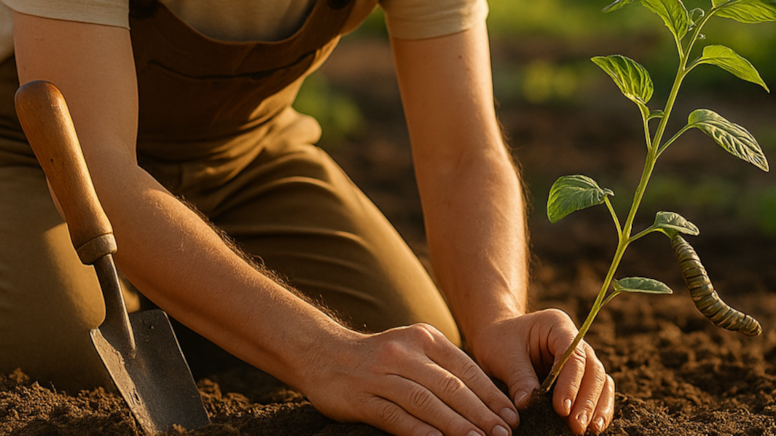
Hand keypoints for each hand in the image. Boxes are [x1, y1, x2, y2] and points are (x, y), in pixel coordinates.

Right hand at [303, 323, 519, 435]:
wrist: (323, 353)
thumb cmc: (378, 357)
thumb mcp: (411, 349)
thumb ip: (442, 368)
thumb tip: (485, 400)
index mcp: (422, 338)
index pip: (464, 368)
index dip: (490, 394)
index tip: (511, 416)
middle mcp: (403, 352)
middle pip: (449, 386)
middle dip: (480, 413)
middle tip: (503, 434)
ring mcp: (380, 374)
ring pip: (425, 401)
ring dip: (455, 424)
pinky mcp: (361, 397)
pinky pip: (394, 416)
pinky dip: (418, 431)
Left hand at [468, 309, 614, 434]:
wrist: (495, 338)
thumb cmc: (498, 341)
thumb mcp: (503, 355)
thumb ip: (519, 378)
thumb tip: (528, 406)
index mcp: (557, 326)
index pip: (573, 355)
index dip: (571, 383)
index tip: (562, 409)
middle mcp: (574, 341)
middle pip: (592, 370)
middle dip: (587, 400)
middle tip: (577, 426)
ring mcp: (580, 358)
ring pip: (600, 382)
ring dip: (596, 407)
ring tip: (588, 431)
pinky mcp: (579, 376)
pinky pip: (596, 392)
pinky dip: (595, 409)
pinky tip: (591, 427)